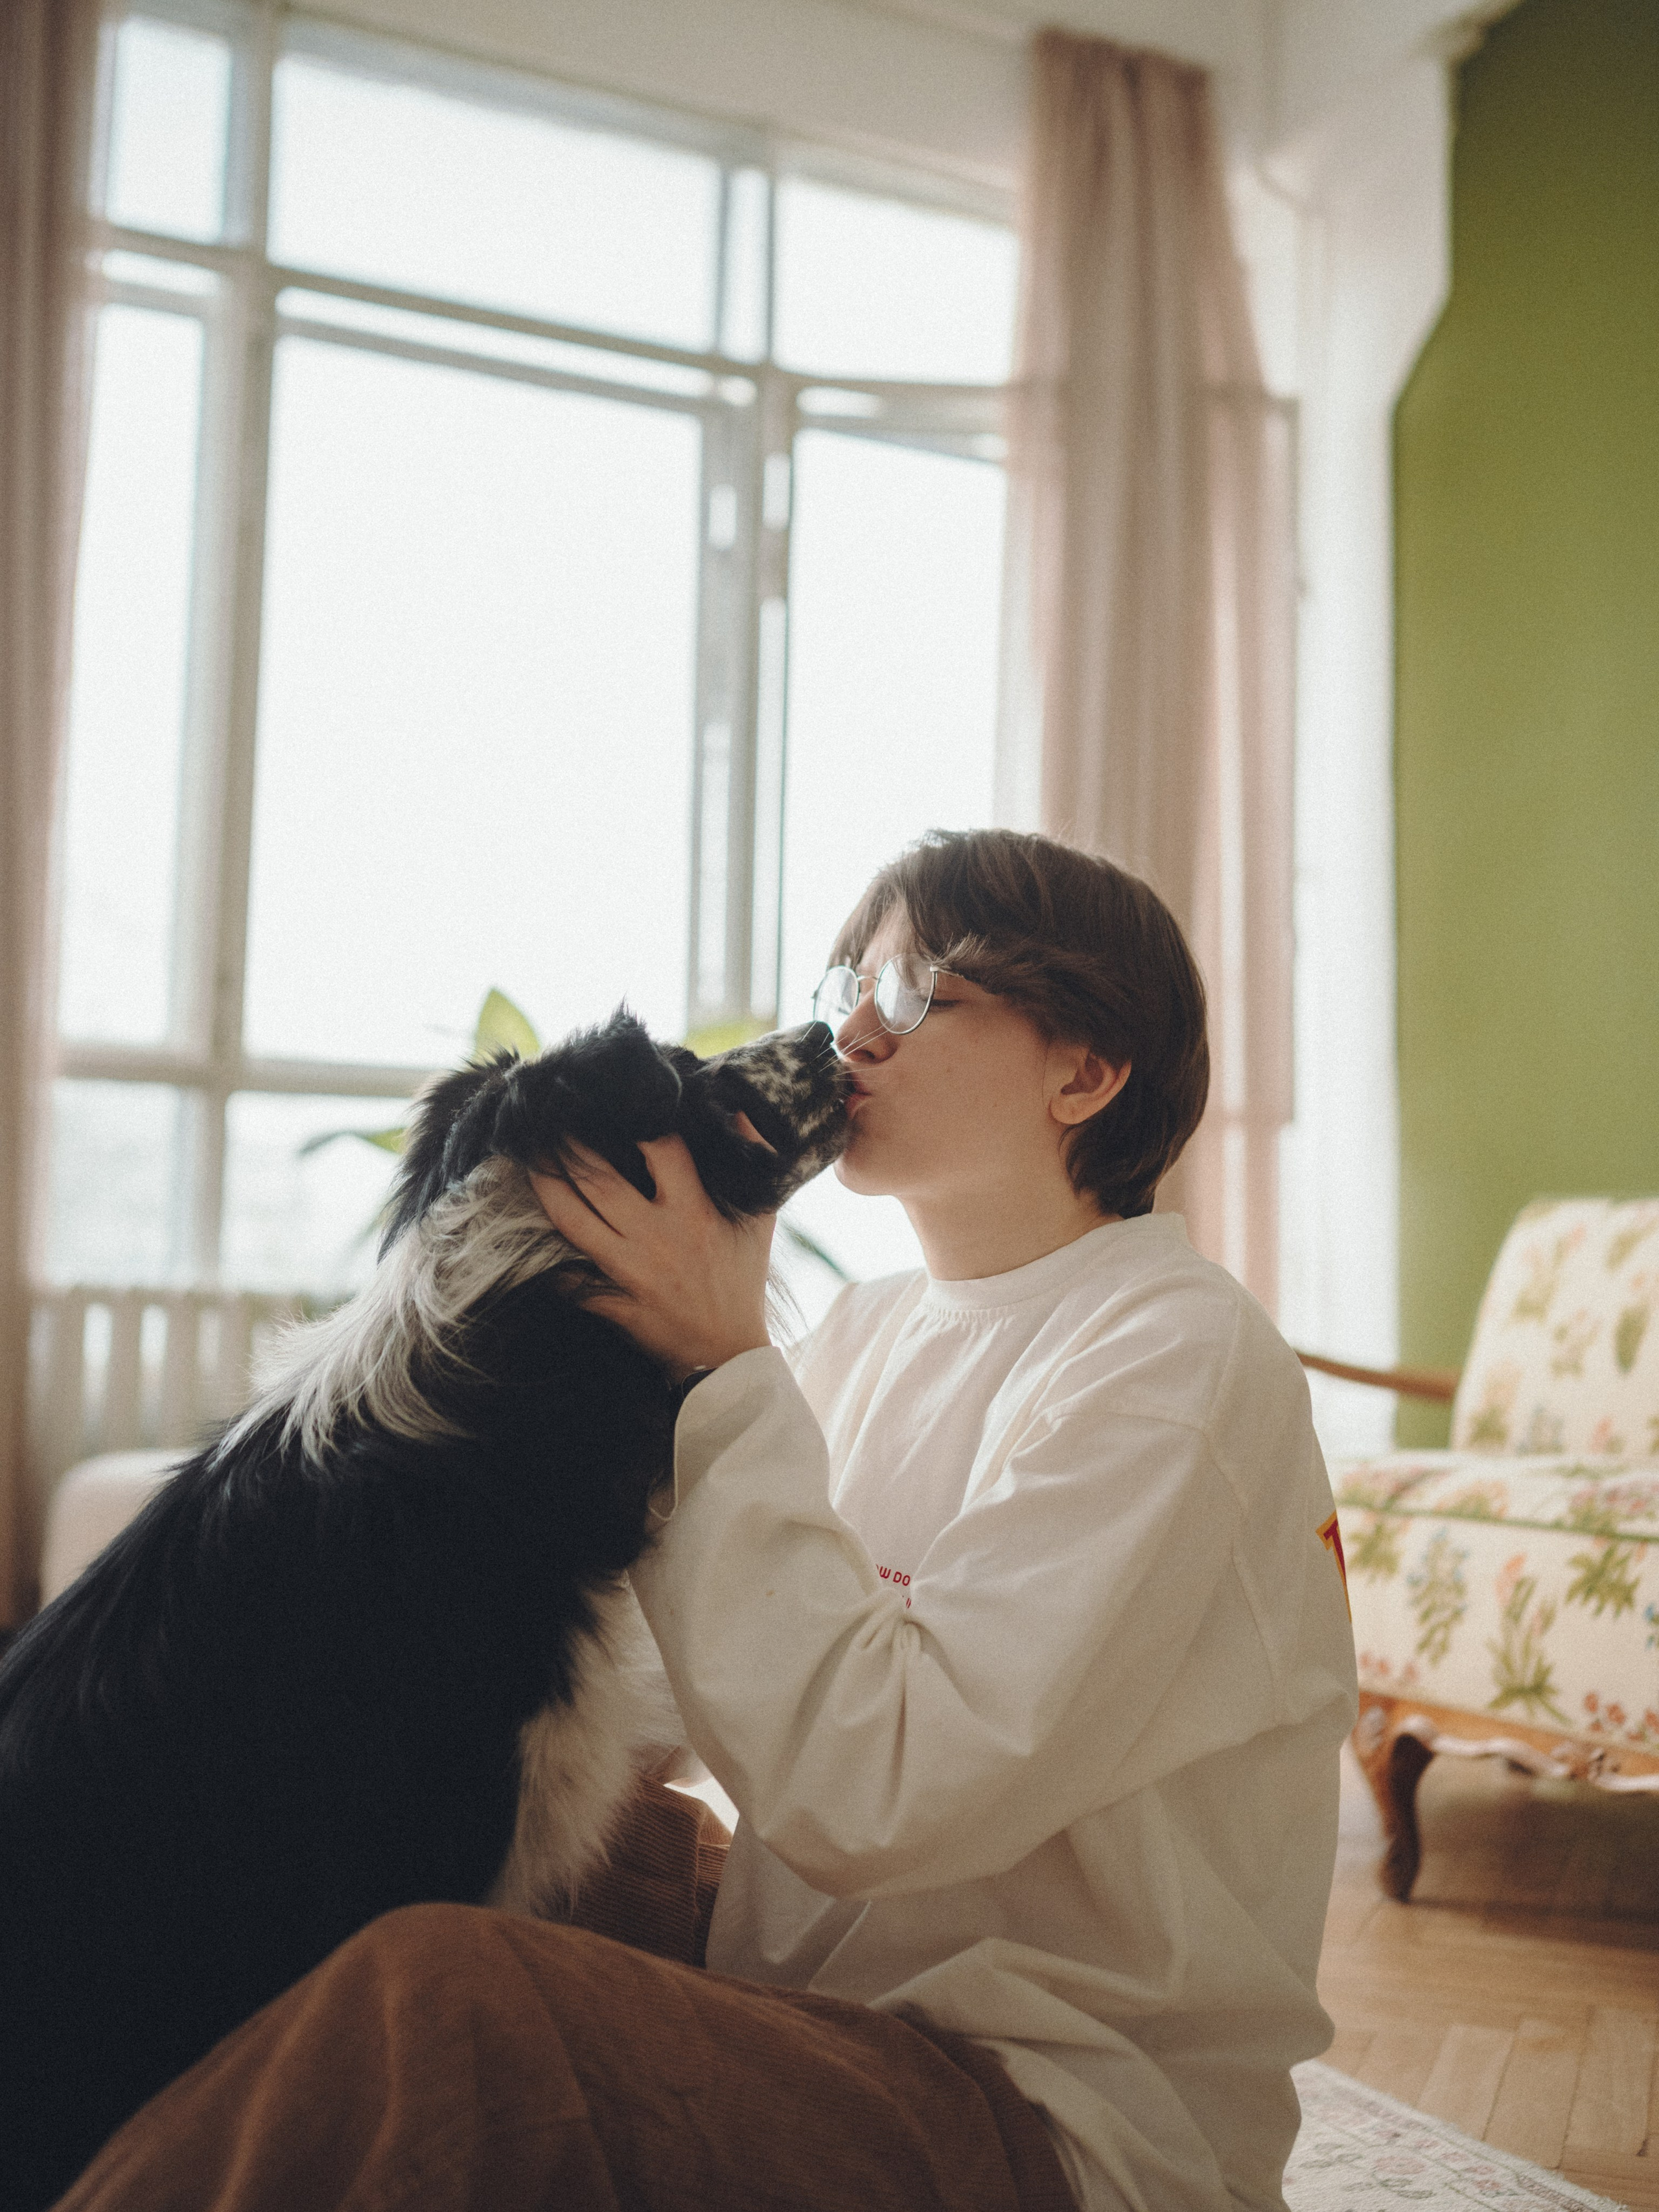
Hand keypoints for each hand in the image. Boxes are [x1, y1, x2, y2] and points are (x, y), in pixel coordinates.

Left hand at [529, 1131, 774, 1381]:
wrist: (728, 1354)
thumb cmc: (741, 1282)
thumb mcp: (758, 1223)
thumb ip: (755, 1167)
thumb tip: (743, 1113)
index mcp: (695, 1212)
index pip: (662, 1150)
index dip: (636, 1121)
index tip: (613, 1102)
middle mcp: (660, 1237)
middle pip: (601, 1180)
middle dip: (571, 1147)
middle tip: (550, 1122)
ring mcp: (632, 1272)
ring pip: (574, 1222)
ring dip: (547, 1189)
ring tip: (529, 1162)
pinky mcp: (614, 1304)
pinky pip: (568, 1280)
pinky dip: (548, 1262)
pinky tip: (527, 1238)